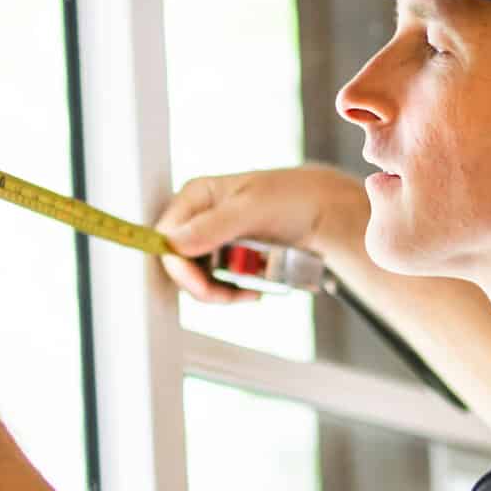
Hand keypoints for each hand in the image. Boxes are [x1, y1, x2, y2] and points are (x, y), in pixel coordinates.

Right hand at [154, 166, 360, 304]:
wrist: (323, 211)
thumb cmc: (292, 198)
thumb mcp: (254, 208)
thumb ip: (214, 225)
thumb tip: (175, 243)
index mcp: (196, 196)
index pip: (167, 238)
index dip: (179, 267)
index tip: (204, 287)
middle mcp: (197, 217)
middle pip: (178, 264)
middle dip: (203, 286)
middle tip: (234, 294)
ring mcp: (209, 238)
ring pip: (195, 279)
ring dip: (221, 293)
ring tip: (252, 291)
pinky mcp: (224, 257)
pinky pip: (215, 283)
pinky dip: (232, 293)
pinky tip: (254, 290)